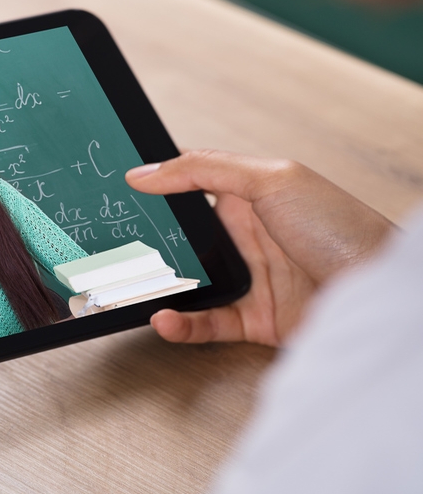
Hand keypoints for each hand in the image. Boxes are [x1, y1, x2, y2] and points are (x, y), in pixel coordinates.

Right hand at [126, 150, 393, 345]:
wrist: (379, 292)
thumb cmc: (344, 229)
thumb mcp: (271, 179)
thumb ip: (204, 170)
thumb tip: (146, 171)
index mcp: (251, 197)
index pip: (191, 189)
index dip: (156, 192)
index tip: (120, 196)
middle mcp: (249, 238)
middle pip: (183, 241)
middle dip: (149, 245)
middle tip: (114, 248)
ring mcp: (250, 280)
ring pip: (188, 284)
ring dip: (159, 288)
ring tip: (132, 288)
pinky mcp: (254, 320)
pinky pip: (204, 322)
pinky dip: (180, 323)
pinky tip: (163, 317)